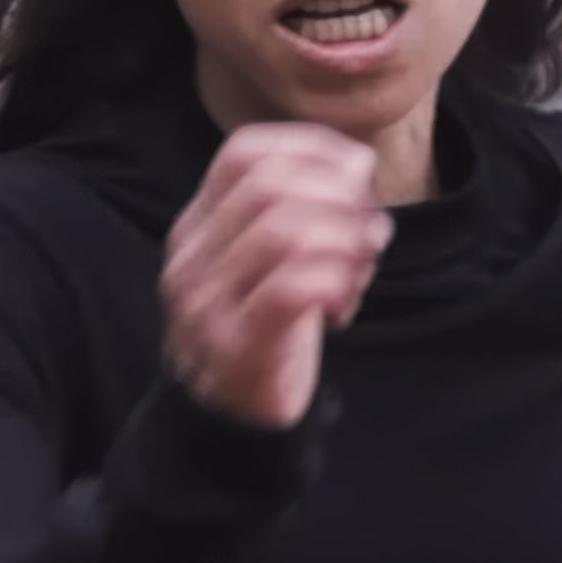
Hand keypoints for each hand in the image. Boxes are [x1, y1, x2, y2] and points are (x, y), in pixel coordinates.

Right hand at [160, 124, 390, 429]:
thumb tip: (358, 163)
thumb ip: (301, 208)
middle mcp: (191, 257)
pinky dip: (334, 282)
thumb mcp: (267, 256)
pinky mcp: (237, 346)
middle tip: (370, 227)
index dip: (310, 148)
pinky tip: (346, 301)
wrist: (229, 413)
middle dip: (338, 196)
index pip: (243, 152)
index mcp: (196, 224)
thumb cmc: (263, 324)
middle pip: (269, 186)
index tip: (357, 174)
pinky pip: (290, 289)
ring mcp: (207, 303)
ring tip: (363, 264)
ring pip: (283, 232)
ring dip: (343, 239)